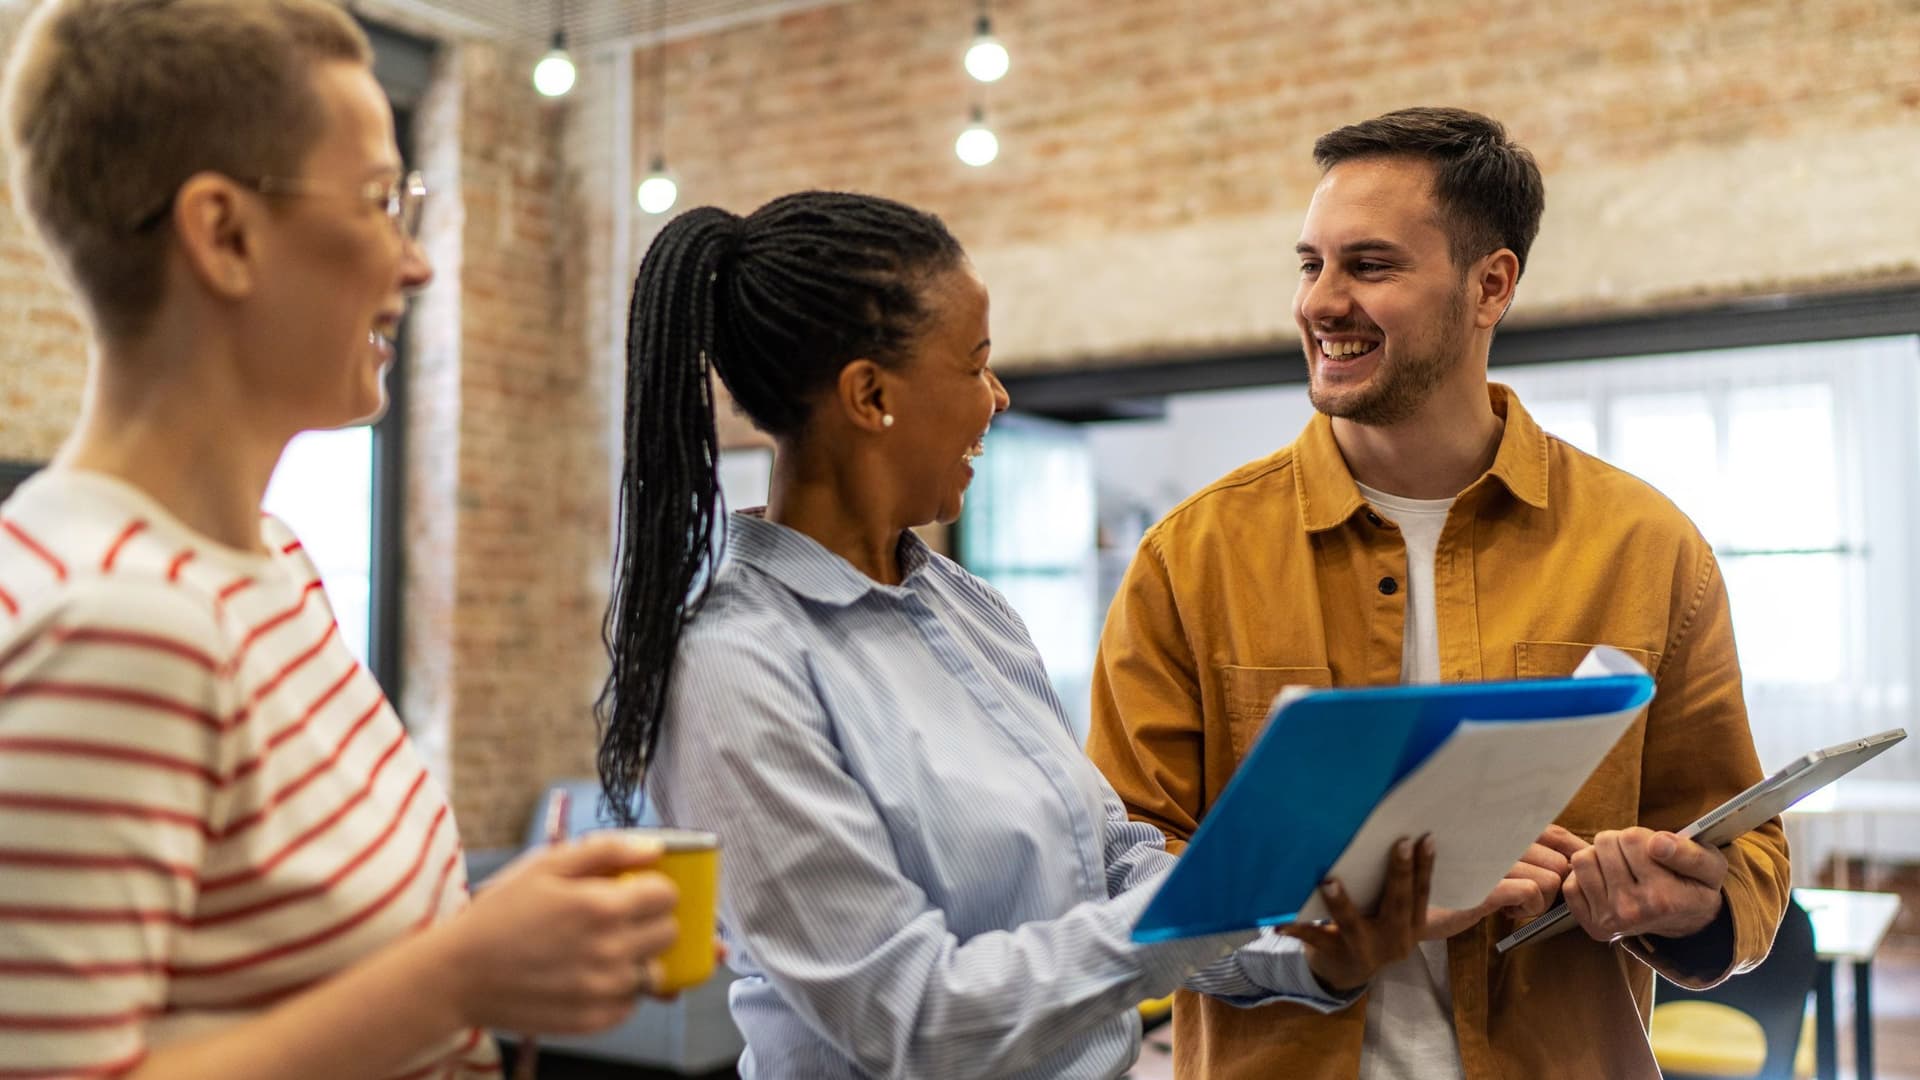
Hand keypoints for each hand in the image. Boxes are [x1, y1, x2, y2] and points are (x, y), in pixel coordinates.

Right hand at [434, 833, 681, 1033]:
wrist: (458, 975)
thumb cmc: (499, 915)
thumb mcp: (546, 866)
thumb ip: (606, 850)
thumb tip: (654, 849)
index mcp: (602, 907)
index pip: (667, 895)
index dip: (655, 888)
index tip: (638, 890)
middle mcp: (611, 951)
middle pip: (668, 933)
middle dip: (651, 920)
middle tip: (619, 918)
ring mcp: (604, 990)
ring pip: (655, 970)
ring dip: (638, 957)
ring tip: (602, 949)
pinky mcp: (594, 1020)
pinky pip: (632, 1002)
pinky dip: (621, 990)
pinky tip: (590, 975)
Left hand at [1282, 835, 1433, 992]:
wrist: (1345, 972)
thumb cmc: (1371, 928)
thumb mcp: (1394, 917)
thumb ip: (1400, 891)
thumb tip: (1406, 839)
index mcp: (1413, 927)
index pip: (1421, 893)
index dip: (1425, 866)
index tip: (1426, 838)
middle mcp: (1394, 940)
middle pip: (1398, 904)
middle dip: (1400, 873)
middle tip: (1399, 843)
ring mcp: (1364, 950)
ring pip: (1353, 923)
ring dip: (1341, 903)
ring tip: (1329, 882)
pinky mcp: (1335, 953)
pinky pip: (1315, 938)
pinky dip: (1297, 929)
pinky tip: (1279, 924)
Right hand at [1422, 828, 1575, 938]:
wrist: (1410, 904)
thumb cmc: (1454, 881)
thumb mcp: (1488, 857)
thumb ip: (1521, 851)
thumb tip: (1568, 858)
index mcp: (1501, 826)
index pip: (1557, 835)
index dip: (1567, 857)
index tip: (1561, 876)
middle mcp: (1498, 836)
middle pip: (1560, 863)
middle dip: (1550, 886)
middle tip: (1523, 894)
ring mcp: (1492, 859)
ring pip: (1551, 880)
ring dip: (1538, 901)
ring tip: (1509, 902)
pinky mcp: (1485, 886)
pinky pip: (1532, 893)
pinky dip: (1527, 909)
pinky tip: (1504, 910)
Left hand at [1562, 826, 1726, 942]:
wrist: (1686, 922)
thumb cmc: (1696, 887)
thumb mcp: (1710, 867)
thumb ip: (1690, 853)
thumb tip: (1657, 843)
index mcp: (1662, 897)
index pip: (1631, 837)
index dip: (1642, 835)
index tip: (1655, 850)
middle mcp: (1633, 911)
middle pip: (1604, 843)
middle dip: (1620, 843)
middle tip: (1637, 859)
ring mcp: (1610, 920)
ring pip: (1582, 860)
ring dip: (1599, 857)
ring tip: (1621, 868)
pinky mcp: (1593, 925)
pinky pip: (1570, 885)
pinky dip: (1585, 878)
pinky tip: (1606, 882)